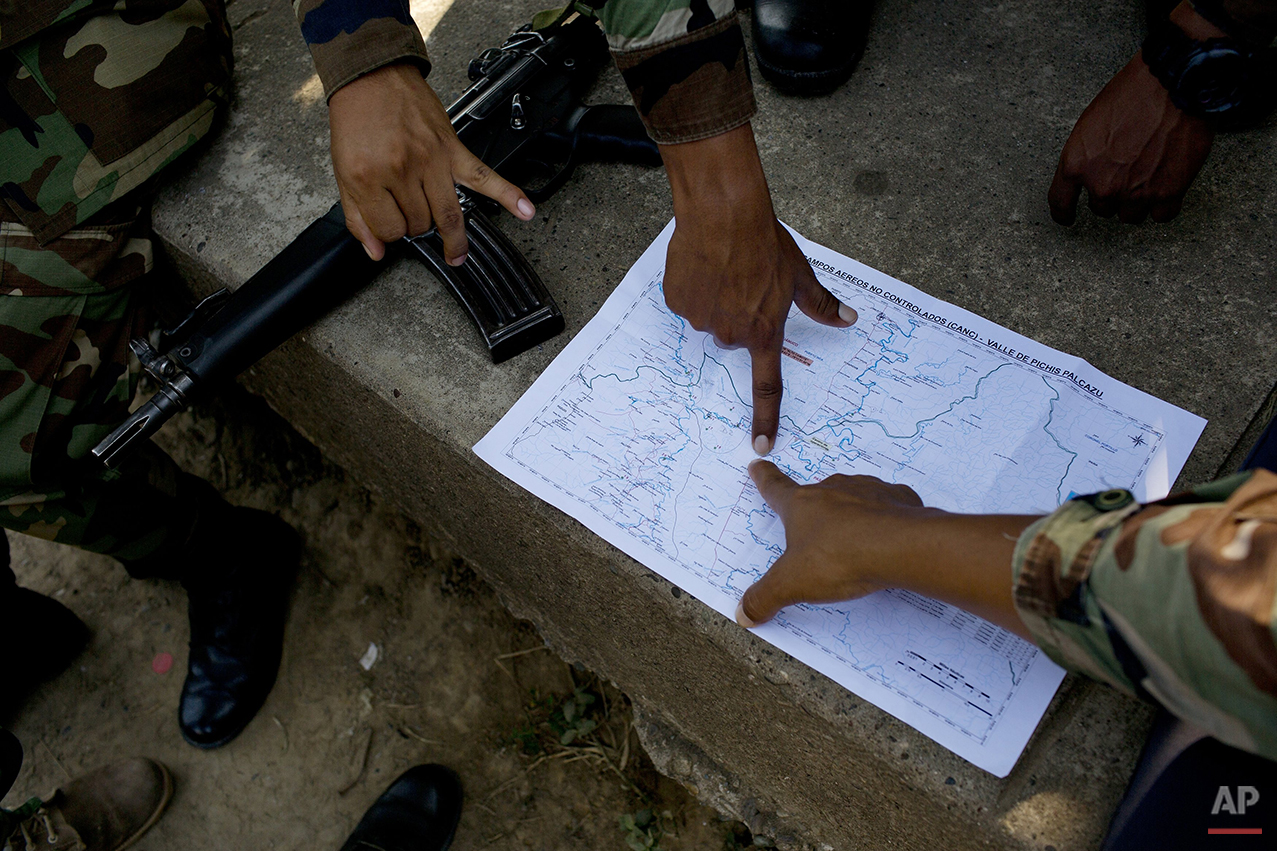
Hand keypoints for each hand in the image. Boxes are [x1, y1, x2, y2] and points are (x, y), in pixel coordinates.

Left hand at [327, 63, 534, 261]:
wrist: (372, 78)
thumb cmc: (356, 120)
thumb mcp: (343, 171)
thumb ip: (358, 215)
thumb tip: (375, 250)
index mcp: (369, 178)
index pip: (389, 230)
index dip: (388, 234)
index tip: (388, 225)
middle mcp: (402, 171)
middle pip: (419, 225)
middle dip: (414, 227)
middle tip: (408, 215)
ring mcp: (431, 161)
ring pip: (448, 216)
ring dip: (453, 239)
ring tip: (455, 254)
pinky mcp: (452, 150)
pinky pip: (484, 177)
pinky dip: (508, 195)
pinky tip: (525, 211)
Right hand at [659, 125, 856, 454]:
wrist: (723, 212)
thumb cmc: (764, 240)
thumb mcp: (799, 272)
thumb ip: (821, 303)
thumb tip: (848, 319)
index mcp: (764, 331)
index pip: (767, 385)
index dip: (765, 417)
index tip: (762, 445)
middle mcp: (732, 333)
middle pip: (734, 337)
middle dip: (739, 316)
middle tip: (745, 283)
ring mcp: (701, 319)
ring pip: (709, 319)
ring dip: (716, 301)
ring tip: (723, 268)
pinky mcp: (678, 302)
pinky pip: (686, 303)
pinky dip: (692, 288)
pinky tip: (702, 265)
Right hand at [737, 460, 1036, 638]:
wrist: (901, 548)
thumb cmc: (839, 558)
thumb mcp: (792, 584)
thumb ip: (766, 597)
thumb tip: (744, 614)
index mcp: (801, 504)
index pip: (775, 488)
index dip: (764, 478)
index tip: (758, 465)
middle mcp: (833, 489)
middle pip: (817, 494)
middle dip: (815, 508)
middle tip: (817, 528)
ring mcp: (868, 490)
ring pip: (854, 496)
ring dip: (851, 511)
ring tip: (854, 537)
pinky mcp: (899, 499)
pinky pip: (889, 504)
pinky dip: (886, 515)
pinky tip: (888, 535)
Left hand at [1048, 2, 1225, 224]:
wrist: (1173, 84)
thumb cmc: (1132, 94)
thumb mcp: (1090, 123)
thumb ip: (1087, 155)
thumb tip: (1091, 172)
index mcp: (1076, 165)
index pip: (1060, 203)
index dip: (1064, 213)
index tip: (1067, 217)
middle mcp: (1102, 184)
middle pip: (1102, 208)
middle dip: (1113, 193)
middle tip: (1128, 170)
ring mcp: (1134, 192)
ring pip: (1130, 215)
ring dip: (1138, 200)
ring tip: (1150, 172)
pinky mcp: (1166, 193)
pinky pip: (1161, 215)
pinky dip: (1164, 204)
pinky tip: (1167, 186)